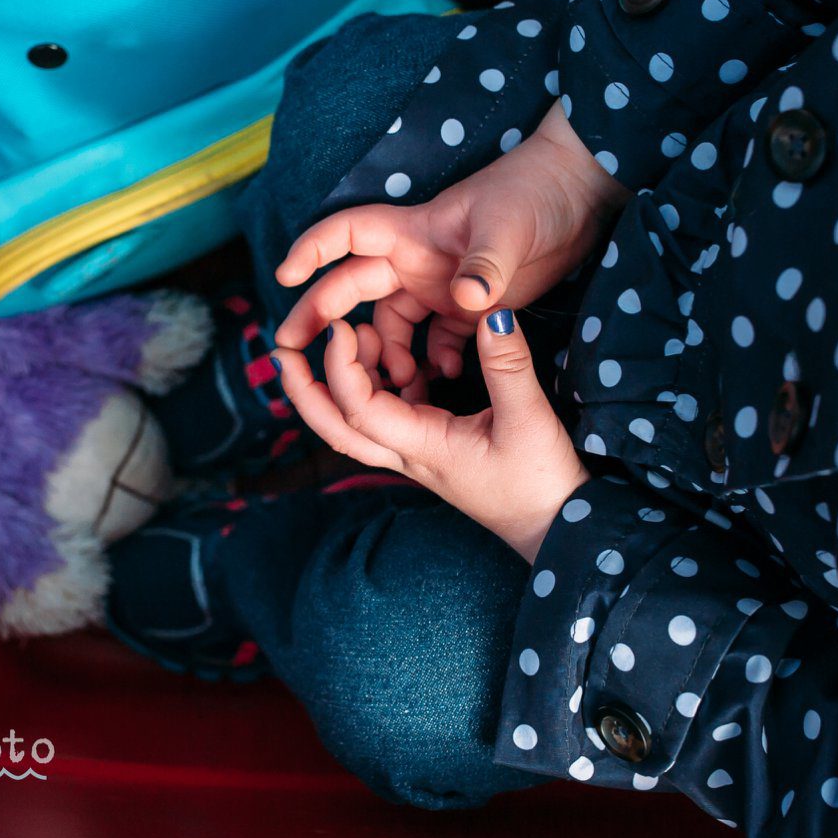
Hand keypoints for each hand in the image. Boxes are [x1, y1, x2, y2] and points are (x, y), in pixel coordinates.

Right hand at [273, 105, 627, 384]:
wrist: (580, 192)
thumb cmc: (535, 194)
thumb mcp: (510, 229)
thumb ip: (485, 267)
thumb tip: (466, 303)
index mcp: (415, 232)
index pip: (348, 234)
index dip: (313, 250)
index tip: (284, 276)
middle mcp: (418, 258)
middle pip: (355, 288)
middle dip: (322, 319)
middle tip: (292, 353)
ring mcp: (442, 282)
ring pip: (392, 323)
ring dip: (386, 355)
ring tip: (394, 386)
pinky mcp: (470, 305)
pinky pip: (435, 338)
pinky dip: (432, 360)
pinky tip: (441, 378)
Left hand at [273, 310, 588, 561]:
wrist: (555, 525)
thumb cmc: (541, 481)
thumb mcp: (529, 418)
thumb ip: (508, 365)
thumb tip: (492, 312)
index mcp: (422, 448)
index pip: (359, 408)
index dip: (341, 367)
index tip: (342, 326)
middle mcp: (407, 454)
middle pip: (334, 426)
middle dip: (302, 388)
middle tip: (282, 348)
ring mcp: (415, 454)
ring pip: (355, 422)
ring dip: (338, 383)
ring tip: (348, 336)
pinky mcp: (430, 448)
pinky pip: (387, 416)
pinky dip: (377, 385)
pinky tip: (395, 355)